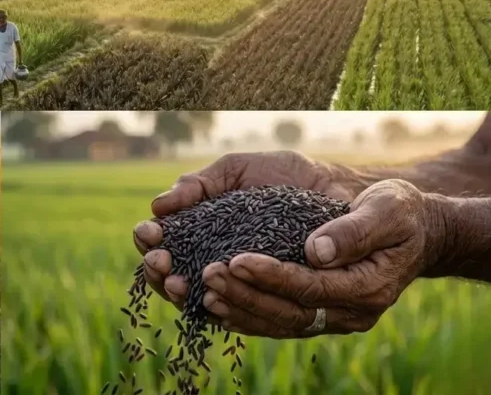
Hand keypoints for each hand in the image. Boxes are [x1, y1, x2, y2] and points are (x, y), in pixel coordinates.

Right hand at [134, 151, 356, 308]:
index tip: (146, 232)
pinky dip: (225, 310)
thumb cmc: (286, 175)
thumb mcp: (236, 172)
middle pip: (173, 281)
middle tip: (159, 261)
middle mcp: (217, 264)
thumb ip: (197, 184)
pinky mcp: (273, 303)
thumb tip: (158, 206)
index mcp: (203, 232)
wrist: (343, 189)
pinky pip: (245, 318)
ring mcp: (243, 286)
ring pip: (203, 303)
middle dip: (159, 273)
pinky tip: (212, 300)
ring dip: (184, 296)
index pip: (165, 246)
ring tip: (178, 281)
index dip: (149, 243)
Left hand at [194, 179, 441, 337]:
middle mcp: (352, 312)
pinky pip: (280, 322)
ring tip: (203, 293)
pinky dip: (247, 317)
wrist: (417, 231)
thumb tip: (316, 250)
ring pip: (281, 324)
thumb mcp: (387, 209)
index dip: (272, 276)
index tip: (236, 260)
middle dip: (246, 295)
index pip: (311, 288)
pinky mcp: (321, 315)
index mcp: (369, 287)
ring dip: (240, 310)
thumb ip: (354, 230)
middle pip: (290, 312)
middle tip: (209, 274)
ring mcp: (336, 318)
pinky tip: (217, 306)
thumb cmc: (400, 212)